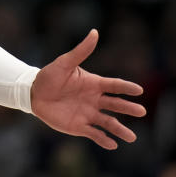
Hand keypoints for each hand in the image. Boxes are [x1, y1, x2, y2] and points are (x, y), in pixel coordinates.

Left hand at [31, 29, 145, 149]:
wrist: (33, 93)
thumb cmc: (49, 76)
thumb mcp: (65, 62)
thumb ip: (81, 51)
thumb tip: (95, 32)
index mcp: (94, 84)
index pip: (114, 85)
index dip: (126, 88)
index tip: (138, 90)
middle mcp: (94, 99)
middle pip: (115, 105)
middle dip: (128, 108)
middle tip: (142, 112)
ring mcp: (88, 113)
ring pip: (108, 122)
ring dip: (120, 130)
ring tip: (132, 138)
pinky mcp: (79, 126)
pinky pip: (94, 133)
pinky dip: (104, 140)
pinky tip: (113, 144)